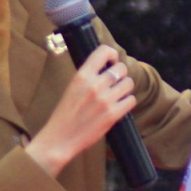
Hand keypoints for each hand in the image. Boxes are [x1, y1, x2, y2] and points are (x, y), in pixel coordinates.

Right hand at [26, 45, 135, 175]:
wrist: (60, 138)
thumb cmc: (65, 114)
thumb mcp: (72, 87)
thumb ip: (88, 77)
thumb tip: (106, 68)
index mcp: (81, 76)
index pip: (103, 51)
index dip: (112, 54)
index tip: (112, 61)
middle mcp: (94, 85)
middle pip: (121, 68)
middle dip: (121, 74)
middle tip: (115, 82)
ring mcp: (105, 100)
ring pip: (128, 83)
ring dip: (125, 88)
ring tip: (118, 94)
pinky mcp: (112, 115)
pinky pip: (131, 100)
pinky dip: (127, 102)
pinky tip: (119, 105)